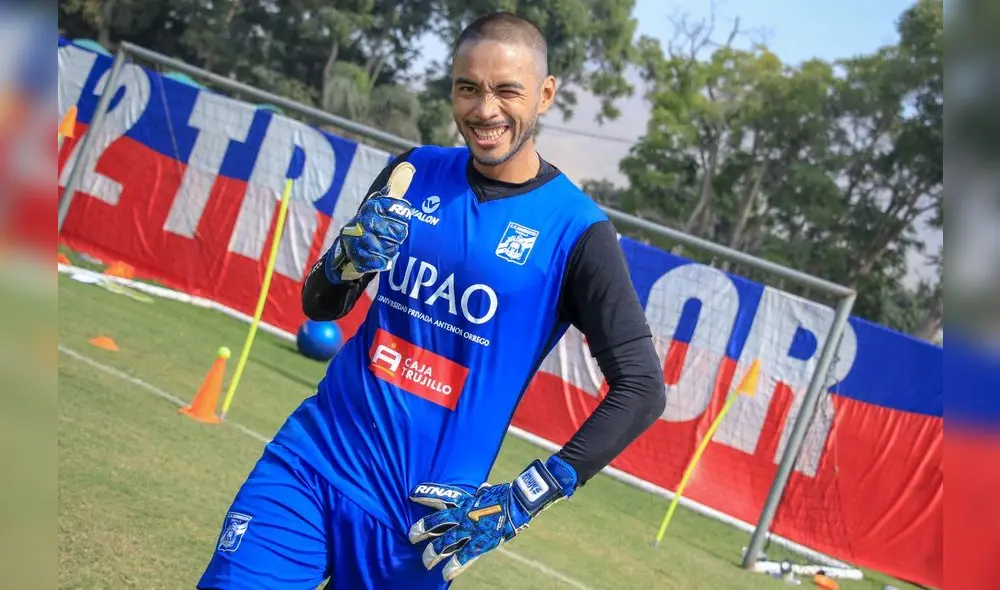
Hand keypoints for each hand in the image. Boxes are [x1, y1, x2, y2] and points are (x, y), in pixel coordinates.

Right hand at [326, 162, 414, 282]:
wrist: (347, 247)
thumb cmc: (371, 222)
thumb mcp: (380, 204)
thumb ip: (395, 188)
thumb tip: (409, 168)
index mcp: (372, 206)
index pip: (399, 209)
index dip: (403, 216)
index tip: (401, 218)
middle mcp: (363, 221)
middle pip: (398, 232)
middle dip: (398, 236)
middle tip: (392, 235)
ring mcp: (359, 240)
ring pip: (390, 248)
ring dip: (390, 249)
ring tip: (384, 245)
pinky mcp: (357, 257)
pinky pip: (379, 262)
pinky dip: (382, 262)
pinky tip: (380, 258)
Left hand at [407, 455, 577, 581]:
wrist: (519, 502)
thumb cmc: (508, 494)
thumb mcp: (492, 491)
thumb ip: (484, 492)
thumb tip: (484, 487)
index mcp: (465, 502)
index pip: (442, 496)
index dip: (426, 495)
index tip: (411, 495)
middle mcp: (463, 516)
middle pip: (436, 523)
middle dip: (422, 530)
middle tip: (411, 536)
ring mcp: (470, 530)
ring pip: (445, 543)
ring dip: (433, 553)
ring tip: (426, 562)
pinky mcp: (480, 543)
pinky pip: (463, 557)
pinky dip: (454, 566)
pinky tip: (445, 575)